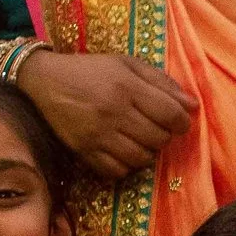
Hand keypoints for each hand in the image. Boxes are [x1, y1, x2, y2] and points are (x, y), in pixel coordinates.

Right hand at [17, 49, 191, 180]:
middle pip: (159, 138)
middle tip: (157, 128)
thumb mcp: (127, 65)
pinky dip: (127, 166)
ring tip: (142, 139)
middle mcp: (113, 112)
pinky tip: (125, 151)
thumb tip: (192, 105)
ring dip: (149, 152)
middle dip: (165, 136)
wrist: (43, 80)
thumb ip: (162, 82)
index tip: (181, 122)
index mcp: (126, 87)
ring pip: (141, 158)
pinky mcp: (83, 151)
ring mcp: (97, 135)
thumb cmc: (90, 70)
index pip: (171, 115)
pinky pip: (117, 171)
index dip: (183, 122)